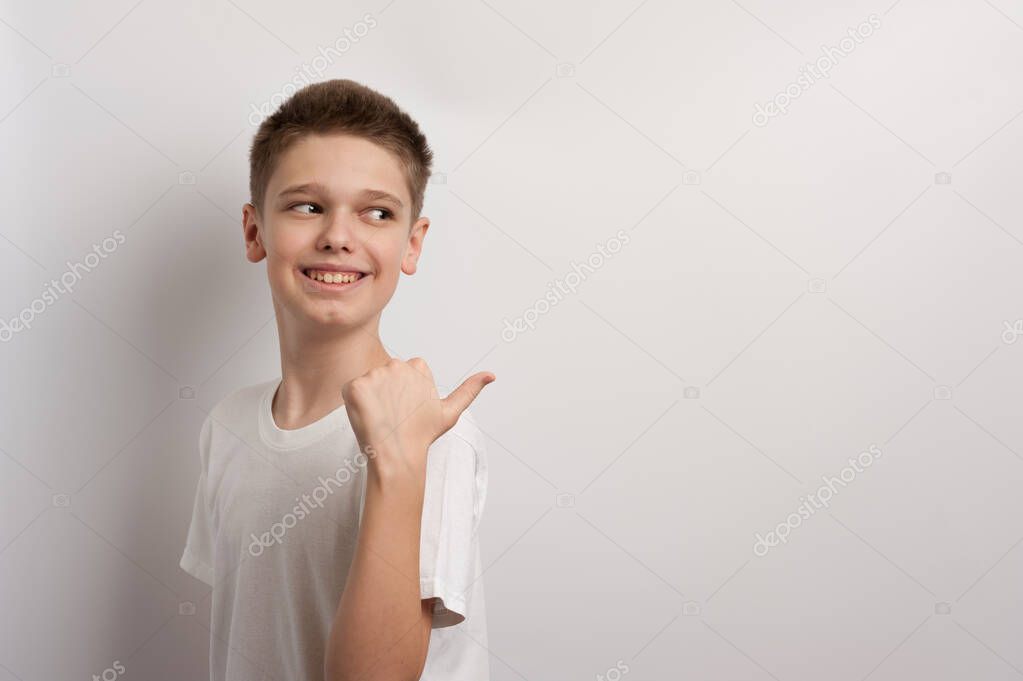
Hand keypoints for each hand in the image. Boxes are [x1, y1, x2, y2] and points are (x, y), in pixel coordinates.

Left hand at [341, 357, 494, 478]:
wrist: (399, 456)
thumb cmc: (423, 435)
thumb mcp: (450, 411)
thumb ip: (469, 389)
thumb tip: (492, 375)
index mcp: (417, 365)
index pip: (403, 373)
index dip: (403, 393)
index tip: (407, 409)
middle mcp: (396, 364)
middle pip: (384, 375)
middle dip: (386, 393)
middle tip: (394, 416)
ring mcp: (374, 375)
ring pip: (367, 384)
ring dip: (370, 399)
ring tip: (382, 418)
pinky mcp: (355, 387)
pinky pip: (350, 391)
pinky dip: (354, 405)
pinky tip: (367, 418)